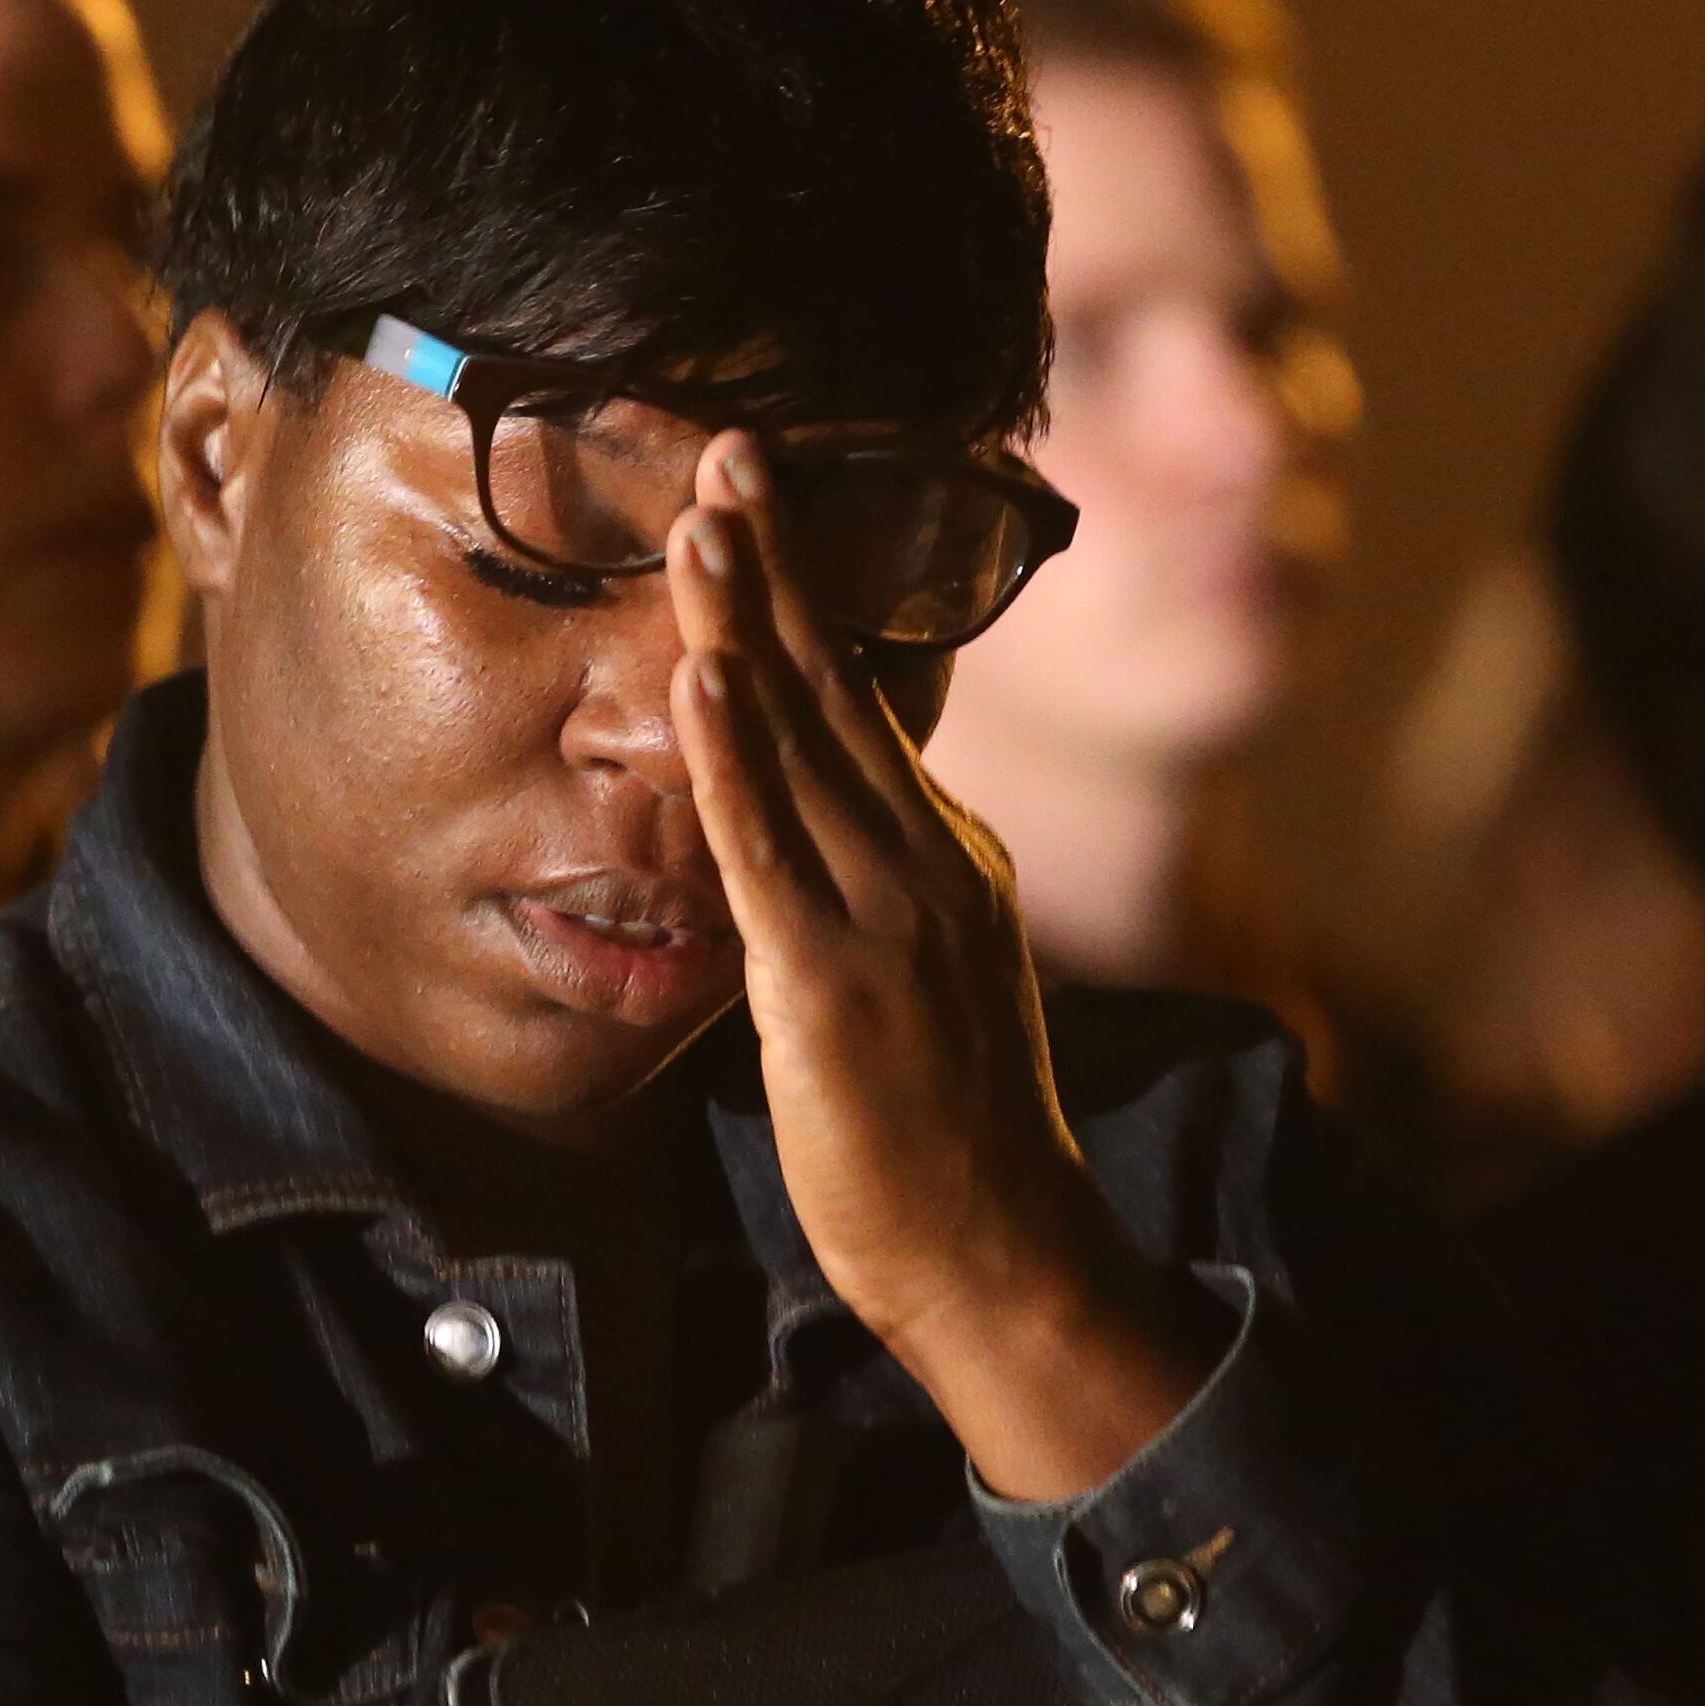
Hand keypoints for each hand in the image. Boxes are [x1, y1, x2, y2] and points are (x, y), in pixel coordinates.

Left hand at [664, 439, 1211, 1494]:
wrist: (1008, 1256)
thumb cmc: (955, 1142)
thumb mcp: (930, 985)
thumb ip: (883, 900)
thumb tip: (828, 842)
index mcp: (947, 857)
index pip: (864, 702)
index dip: (809, 596)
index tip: (760, 503)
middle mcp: (928, 861)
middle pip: (838, 686)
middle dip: (779, 562)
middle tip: (726, 449)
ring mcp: (888, 917)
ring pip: (803, 745)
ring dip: (747, 624)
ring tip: (696, 520)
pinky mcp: (833, 985)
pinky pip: (771, 852)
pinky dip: (733, 760)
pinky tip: (703, 679)